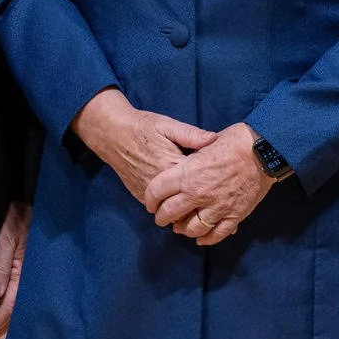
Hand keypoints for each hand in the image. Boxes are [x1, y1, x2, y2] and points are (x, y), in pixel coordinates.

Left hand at [0, 201, 30, 338]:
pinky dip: (9, 306)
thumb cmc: (21, 215)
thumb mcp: (7, 237)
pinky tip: (0, 310)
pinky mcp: (30, 268)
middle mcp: (31, 278)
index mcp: (26, 274)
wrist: (38, 198)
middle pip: (14, 313)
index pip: (8, 308)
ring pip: (18, 305)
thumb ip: (1, 266)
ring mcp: (32, 275)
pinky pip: (21, 294)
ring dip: (3, 321)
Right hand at [71, 88, 215, 204]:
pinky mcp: (141, 196)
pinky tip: (183, 210)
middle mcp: (161, 183)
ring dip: (188, 214)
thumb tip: (215, 139)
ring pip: (173, 212)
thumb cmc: (142, 126)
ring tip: (204, 212)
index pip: (198, 183)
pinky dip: (172, 212)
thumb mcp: (167, 125)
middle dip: (204, 206)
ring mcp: (149, 192)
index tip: (226, 187)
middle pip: (188, 203)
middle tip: (221, 209)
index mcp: (172, 165)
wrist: (112, 134)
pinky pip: (160, 210)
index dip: (213, 185)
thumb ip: (191, 135)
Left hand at [143, 123, 271, 245]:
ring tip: (179, 228)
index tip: (150, 202)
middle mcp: (198, 193)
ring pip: (192, 228)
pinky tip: (201, 238)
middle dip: (162, 217)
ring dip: (182, 229)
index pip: (157, 191)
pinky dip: (206, 238)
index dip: (150, 198)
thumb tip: (182, 163)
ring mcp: (217, 207)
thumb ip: (190, 157)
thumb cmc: (234, 141)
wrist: (264, 151)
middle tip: (160, 217)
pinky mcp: (234, 215)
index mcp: (187, 173)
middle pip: (170, 213)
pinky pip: (216, 234)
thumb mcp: (205, 142)